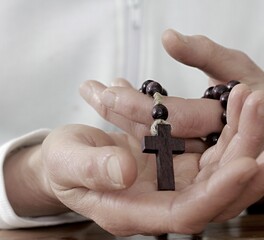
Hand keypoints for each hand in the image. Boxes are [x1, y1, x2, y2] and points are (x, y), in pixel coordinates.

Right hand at [79, 29, 263, 232]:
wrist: (69, 156)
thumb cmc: (64, 164)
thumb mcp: (68, 163)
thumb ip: (93, 170)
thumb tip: (125, 171)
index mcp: (132, 211)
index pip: (185, 212)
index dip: (217, 193)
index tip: (247, 162)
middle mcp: (159, 200)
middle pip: (214, 189)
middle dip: (241, 152)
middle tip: (255, 107)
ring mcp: (170, 181)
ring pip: (217, 167)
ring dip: (238, 134)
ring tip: (248, 98)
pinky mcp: (172, 161)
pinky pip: (207, 149)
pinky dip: (222, 128)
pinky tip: (231, 102)